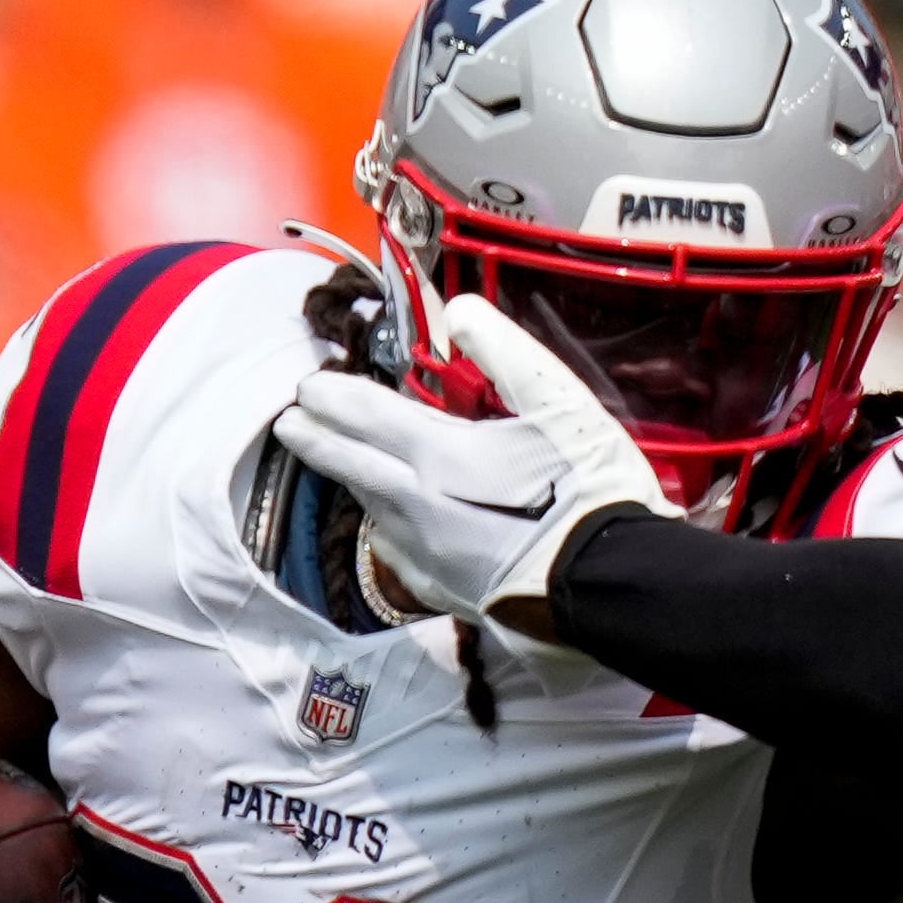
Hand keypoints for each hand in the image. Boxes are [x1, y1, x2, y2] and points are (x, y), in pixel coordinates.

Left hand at [273, 300, 666, 630]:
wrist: (610, 584)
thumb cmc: (588, 489)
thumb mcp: (558, 402)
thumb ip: (504, 351)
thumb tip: (460, 313)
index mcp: (438, 453)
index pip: (363, 415)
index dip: (331, 398)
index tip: (306, 389)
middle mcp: (416, 504)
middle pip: (349, 465)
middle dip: (316, 441)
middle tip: (292, 425)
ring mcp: (425, 552)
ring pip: (370, 508)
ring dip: (350, 480)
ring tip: (341, 463)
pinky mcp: (443, 589)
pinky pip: (397, 554)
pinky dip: (385, 529)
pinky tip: (390, 526)